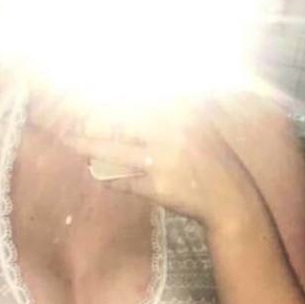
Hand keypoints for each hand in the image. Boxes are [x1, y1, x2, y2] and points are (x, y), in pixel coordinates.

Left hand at [67, 101, 261, 232]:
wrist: (230, 199)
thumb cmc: (212, 163)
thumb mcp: (197, 130)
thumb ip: (171, 117)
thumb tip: (134, 107)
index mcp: (181, 115)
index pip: (135, 104)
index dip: (109, 105)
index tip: (89, 105)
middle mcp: (170, 134)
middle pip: (119, 125)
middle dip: (93, 124)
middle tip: (73, 125)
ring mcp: (162, 161)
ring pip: (116, 153)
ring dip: (91, 149)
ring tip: (75, 145)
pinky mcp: (157, 186)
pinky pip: (125, 181)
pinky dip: (110, 179)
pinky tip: (101, 176)